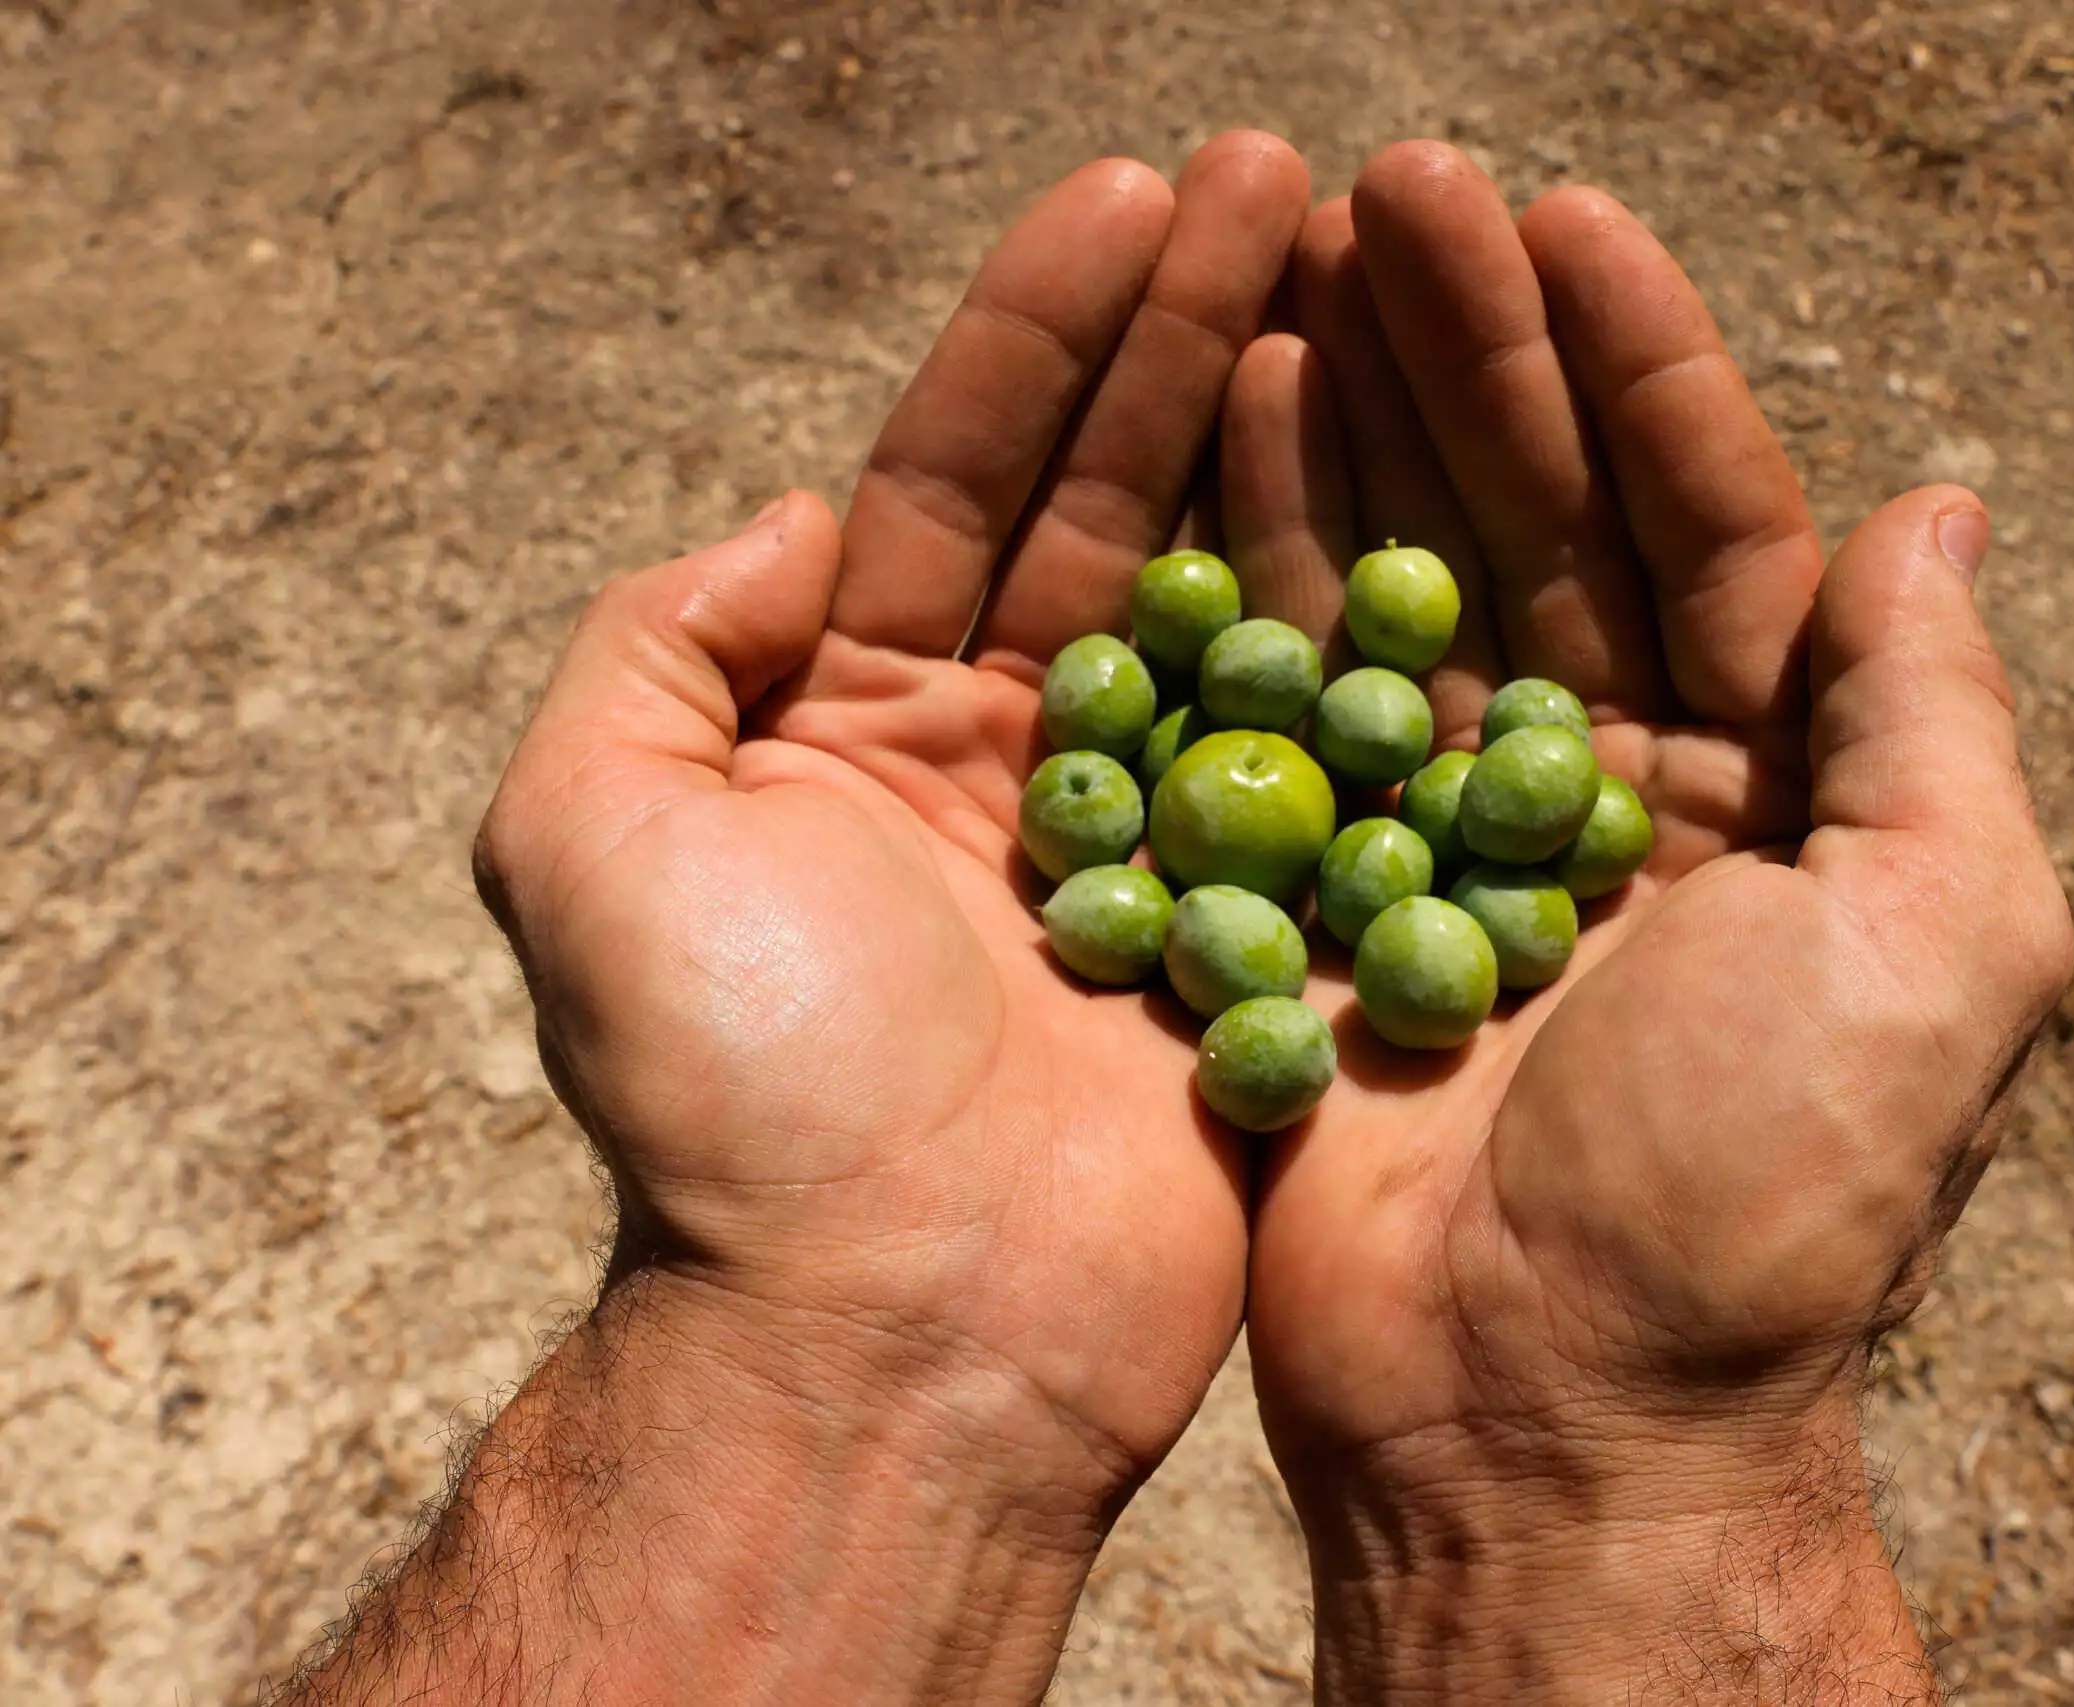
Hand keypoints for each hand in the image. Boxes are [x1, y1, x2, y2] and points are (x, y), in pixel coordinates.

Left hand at [291, 134, 1308, 1706]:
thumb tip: (796, 520)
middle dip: (1190, 336)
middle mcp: (1011, 766)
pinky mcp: (1268, 939)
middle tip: (1289, 182)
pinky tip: (1449, 494)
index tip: (1134, 190)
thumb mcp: (587, 838)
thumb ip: (652, 648)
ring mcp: (1156, 848)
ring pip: (1241, 600)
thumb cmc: (737, 1102)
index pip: (959, 475)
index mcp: (853, 726)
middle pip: (1115, 504)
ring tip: (1376, 278)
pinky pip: (1337, 758)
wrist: (896, 1339)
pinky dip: (1387, 632)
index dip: (1040, 330)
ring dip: (1302, 441)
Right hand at [1224, 144, 2073, 1702]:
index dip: (1645, 369)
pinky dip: (1249, 577)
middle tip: (1386, 186)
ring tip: (1286, 257)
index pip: (1718, 530)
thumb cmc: (1766, 1193)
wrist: (1550, 1416)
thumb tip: (1941, 504)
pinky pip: (1287, 710)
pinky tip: (1213, 442)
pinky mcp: (1320, 907)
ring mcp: (1454, 850)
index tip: (1560, 217)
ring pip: (1402, 590)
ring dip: (1353, 422)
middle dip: (1474, 351)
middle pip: (1543, 527)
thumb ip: (1939, 716)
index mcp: (1778, 794)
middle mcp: (1617, 800)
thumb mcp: (1937, 942)